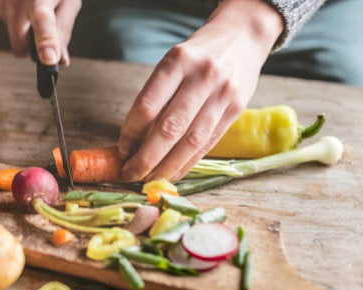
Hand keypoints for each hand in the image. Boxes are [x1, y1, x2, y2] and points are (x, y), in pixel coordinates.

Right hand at [0, 0, 81, 65]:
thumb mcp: (69, 1)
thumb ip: (64, 31)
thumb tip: (60, 60)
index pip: (43, 20)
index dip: (46, 41)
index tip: (49, 59)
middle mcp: (17, 0)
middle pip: (20, 47)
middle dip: (33, 47)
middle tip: (48, 33)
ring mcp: (3, 3)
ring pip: (14, 38)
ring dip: (26, 31)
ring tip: (36, 8)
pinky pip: (10, 28)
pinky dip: (19, 22)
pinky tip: (25, 5)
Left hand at [117, 0, 282, 181]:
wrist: (241, 37)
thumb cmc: (197, 54)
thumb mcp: (173, 62)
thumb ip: (157, 95)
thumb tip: (133, 140)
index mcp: (178, 61)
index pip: (148, 105)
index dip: (131, 133)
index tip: (121, 150)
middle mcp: (202, 76)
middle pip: (169, 127)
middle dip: (146, 157)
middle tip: (130, 173)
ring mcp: (222, 93)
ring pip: (191, 140)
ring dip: (167, 166)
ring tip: (149, 179)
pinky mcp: (237, 109)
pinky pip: (208, 143)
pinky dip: (188, 162)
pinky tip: (173, 173)